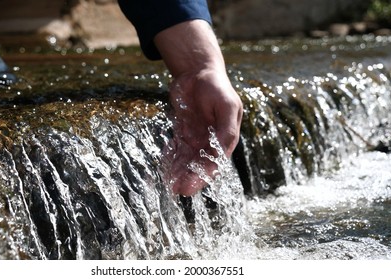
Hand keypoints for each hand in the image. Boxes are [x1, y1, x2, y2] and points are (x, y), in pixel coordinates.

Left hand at [166, 69, 242, 195]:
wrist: (197, 70)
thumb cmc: (216, 86)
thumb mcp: (226, 105)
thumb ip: (227, 129)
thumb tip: (223, 152)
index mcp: (226, 137)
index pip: (215, 162)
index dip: (202, 176)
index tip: (189, 187)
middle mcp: (211, 140)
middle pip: (199, 164)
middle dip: (188, 178)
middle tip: (175, 189)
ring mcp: (197, 137)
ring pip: (186, 160)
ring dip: (178, 171)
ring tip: (168, 183)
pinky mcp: (183, 132)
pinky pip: (176, 149)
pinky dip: (170, 158)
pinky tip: (164, 167)